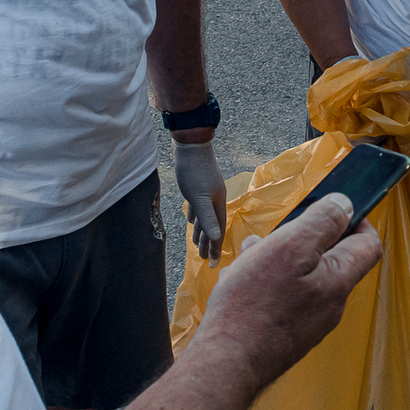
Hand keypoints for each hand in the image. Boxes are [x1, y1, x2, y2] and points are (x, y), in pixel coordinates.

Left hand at [174, 141, 227, 262]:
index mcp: (217, 204)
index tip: (213, 265)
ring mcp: (208, 192)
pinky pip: (199, 207)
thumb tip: (216, 238)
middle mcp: (215, 200)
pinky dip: (196, 216)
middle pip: (213, 226)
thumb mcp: (198, 197)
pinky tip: (191, 219)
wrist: (190, 145)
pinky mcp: (199, 186)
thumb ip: (207, 218)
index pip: (218, 232)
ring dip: (201, 231)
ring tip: (196, 244)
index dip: (216, 249)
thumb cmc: (194, 171)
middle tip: (204, 260)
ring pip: (205, 217)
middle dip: (208, 243)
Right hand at [196, 193, 382, 392]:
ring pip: (301, 277)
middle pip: (330, 259)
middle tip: (276, 235)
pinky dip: (266, 282)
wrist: (226, 362)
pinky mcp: (286, 334)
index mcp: (339, 281)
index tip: (332, 210)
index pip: (369, 245)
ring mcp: (309, 323)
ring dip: (278, 258)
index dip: (357, 221)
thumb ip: (323, 222)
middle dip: (303, 239)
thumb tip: (346, 204)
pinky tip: (239, 281)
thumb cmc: (255, 303)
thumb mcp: (291, 247)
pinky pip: (284, 298)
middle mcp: (330, 305)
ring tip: (249, 255)